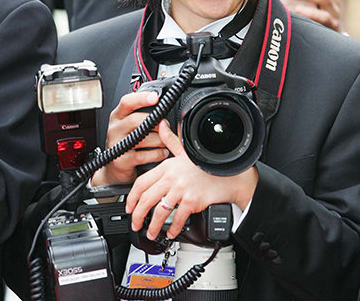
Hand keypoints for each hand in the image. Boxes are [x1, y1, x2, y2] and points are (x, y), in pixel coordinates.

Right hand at [91, 91, 168, 186]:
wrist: (115, 168)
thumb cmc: (128, 143)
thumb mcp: (130, 126)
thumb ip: (143, 115)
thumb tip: (164, 106)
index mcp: (118, 116)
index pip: (126, 102)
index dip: (141, 98)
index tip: (155, 97)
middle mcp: (115, 128)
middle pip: (135, 119)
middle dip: (155, 122)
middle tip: (166, 125)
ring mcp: (117, 145)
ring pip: (142, 138)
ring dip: (160, 140)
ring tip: (166, 142)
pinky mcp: (122, 161)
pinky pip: (144, 155)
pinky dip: (158, 154)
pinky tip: (162, 152)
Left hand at [126, 121, 257, 240]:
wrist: (230, 176)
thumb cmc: (209, 164)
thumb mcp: (186, 150)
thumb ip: (171, 140)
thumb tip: (162, 126)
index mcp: (167, 166)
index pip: (142, 182)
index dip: (132, 197)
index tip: (129, 207)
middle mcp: (172, 178)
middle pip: (147, 199)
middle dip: (137, 215)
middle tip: (135, 223)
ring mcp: (182, 190)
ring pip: (160, 211)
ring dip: (153, 226)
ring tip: (151, 233)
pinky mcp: (192, 201)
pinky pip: (178, 218)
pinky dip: (173, 228)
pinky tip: (171, 233)